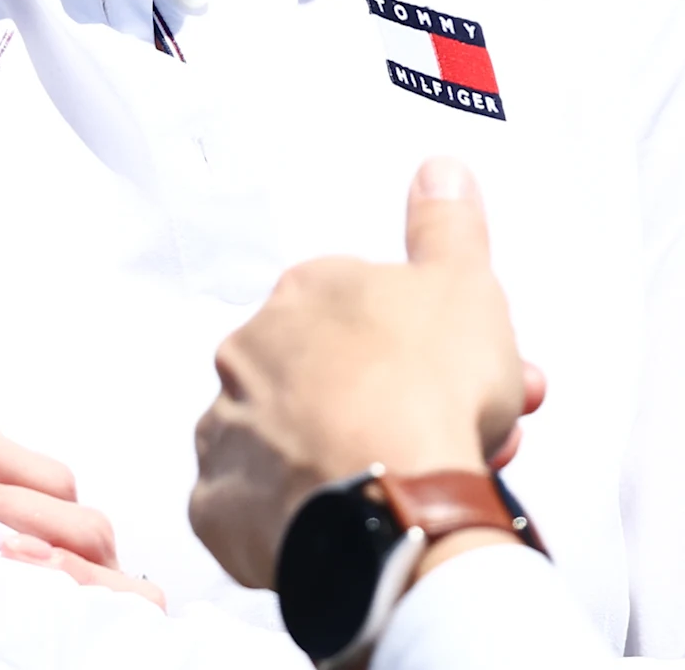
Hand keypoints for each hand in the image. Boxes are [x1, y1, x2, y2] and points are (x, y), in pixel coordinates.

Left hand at [0, 372, 165, 606]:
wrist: (79, 664)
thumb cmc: (9, 619)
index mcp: (51, 514)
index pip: (7, 451)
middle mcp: (82, 533)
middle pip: (42, 475)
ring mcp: (110, 570)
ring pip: (75, 523)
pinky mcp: (131, 614)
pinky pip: (104, 585)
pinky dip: (60, 567)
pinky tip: (11, 552)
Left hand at [189, 158, 534, 590]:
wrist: (390, 505)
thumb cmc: (426, 393)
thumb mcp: (464, 284)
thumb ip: (446, 224)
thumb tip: (438, 171)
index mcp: (308, 292)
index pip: (363, 307)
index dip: (421, 343)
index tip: (461, 372)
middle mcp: (252, 351)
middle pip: (329, 373)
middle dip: (393, 402)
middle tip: (453, 435)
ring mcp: (228, 430)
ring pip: (290, 438)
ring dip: (341, 453)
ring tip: (402, 484)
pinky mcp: (219, 505)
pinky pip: (256, 505)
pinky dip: (297, 511)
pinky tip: (347, 514)